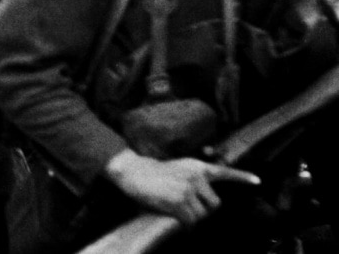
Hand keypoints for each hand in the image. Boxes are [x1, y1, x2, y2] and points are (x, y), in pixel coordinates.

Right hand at [105, 149, 259, 224]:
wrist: (132, 171)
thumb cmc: (151, 172)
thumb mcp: (177, 168)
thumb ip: (193, 178)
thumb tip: (204, 199)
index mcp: (197, 166)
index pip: (224, 172)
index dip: (242, 177)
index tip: (257, 181)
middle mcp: (196, 177)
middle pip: (214, 204)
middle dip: (203, 209)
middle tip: (187, 207)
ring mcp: (188, 189)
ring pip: (201, 215)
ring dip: (191, 217)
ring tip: (176, 209)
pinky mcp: (179, 202)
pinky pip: (190, 221)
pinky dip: (184, 224)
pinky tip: (174, 218)